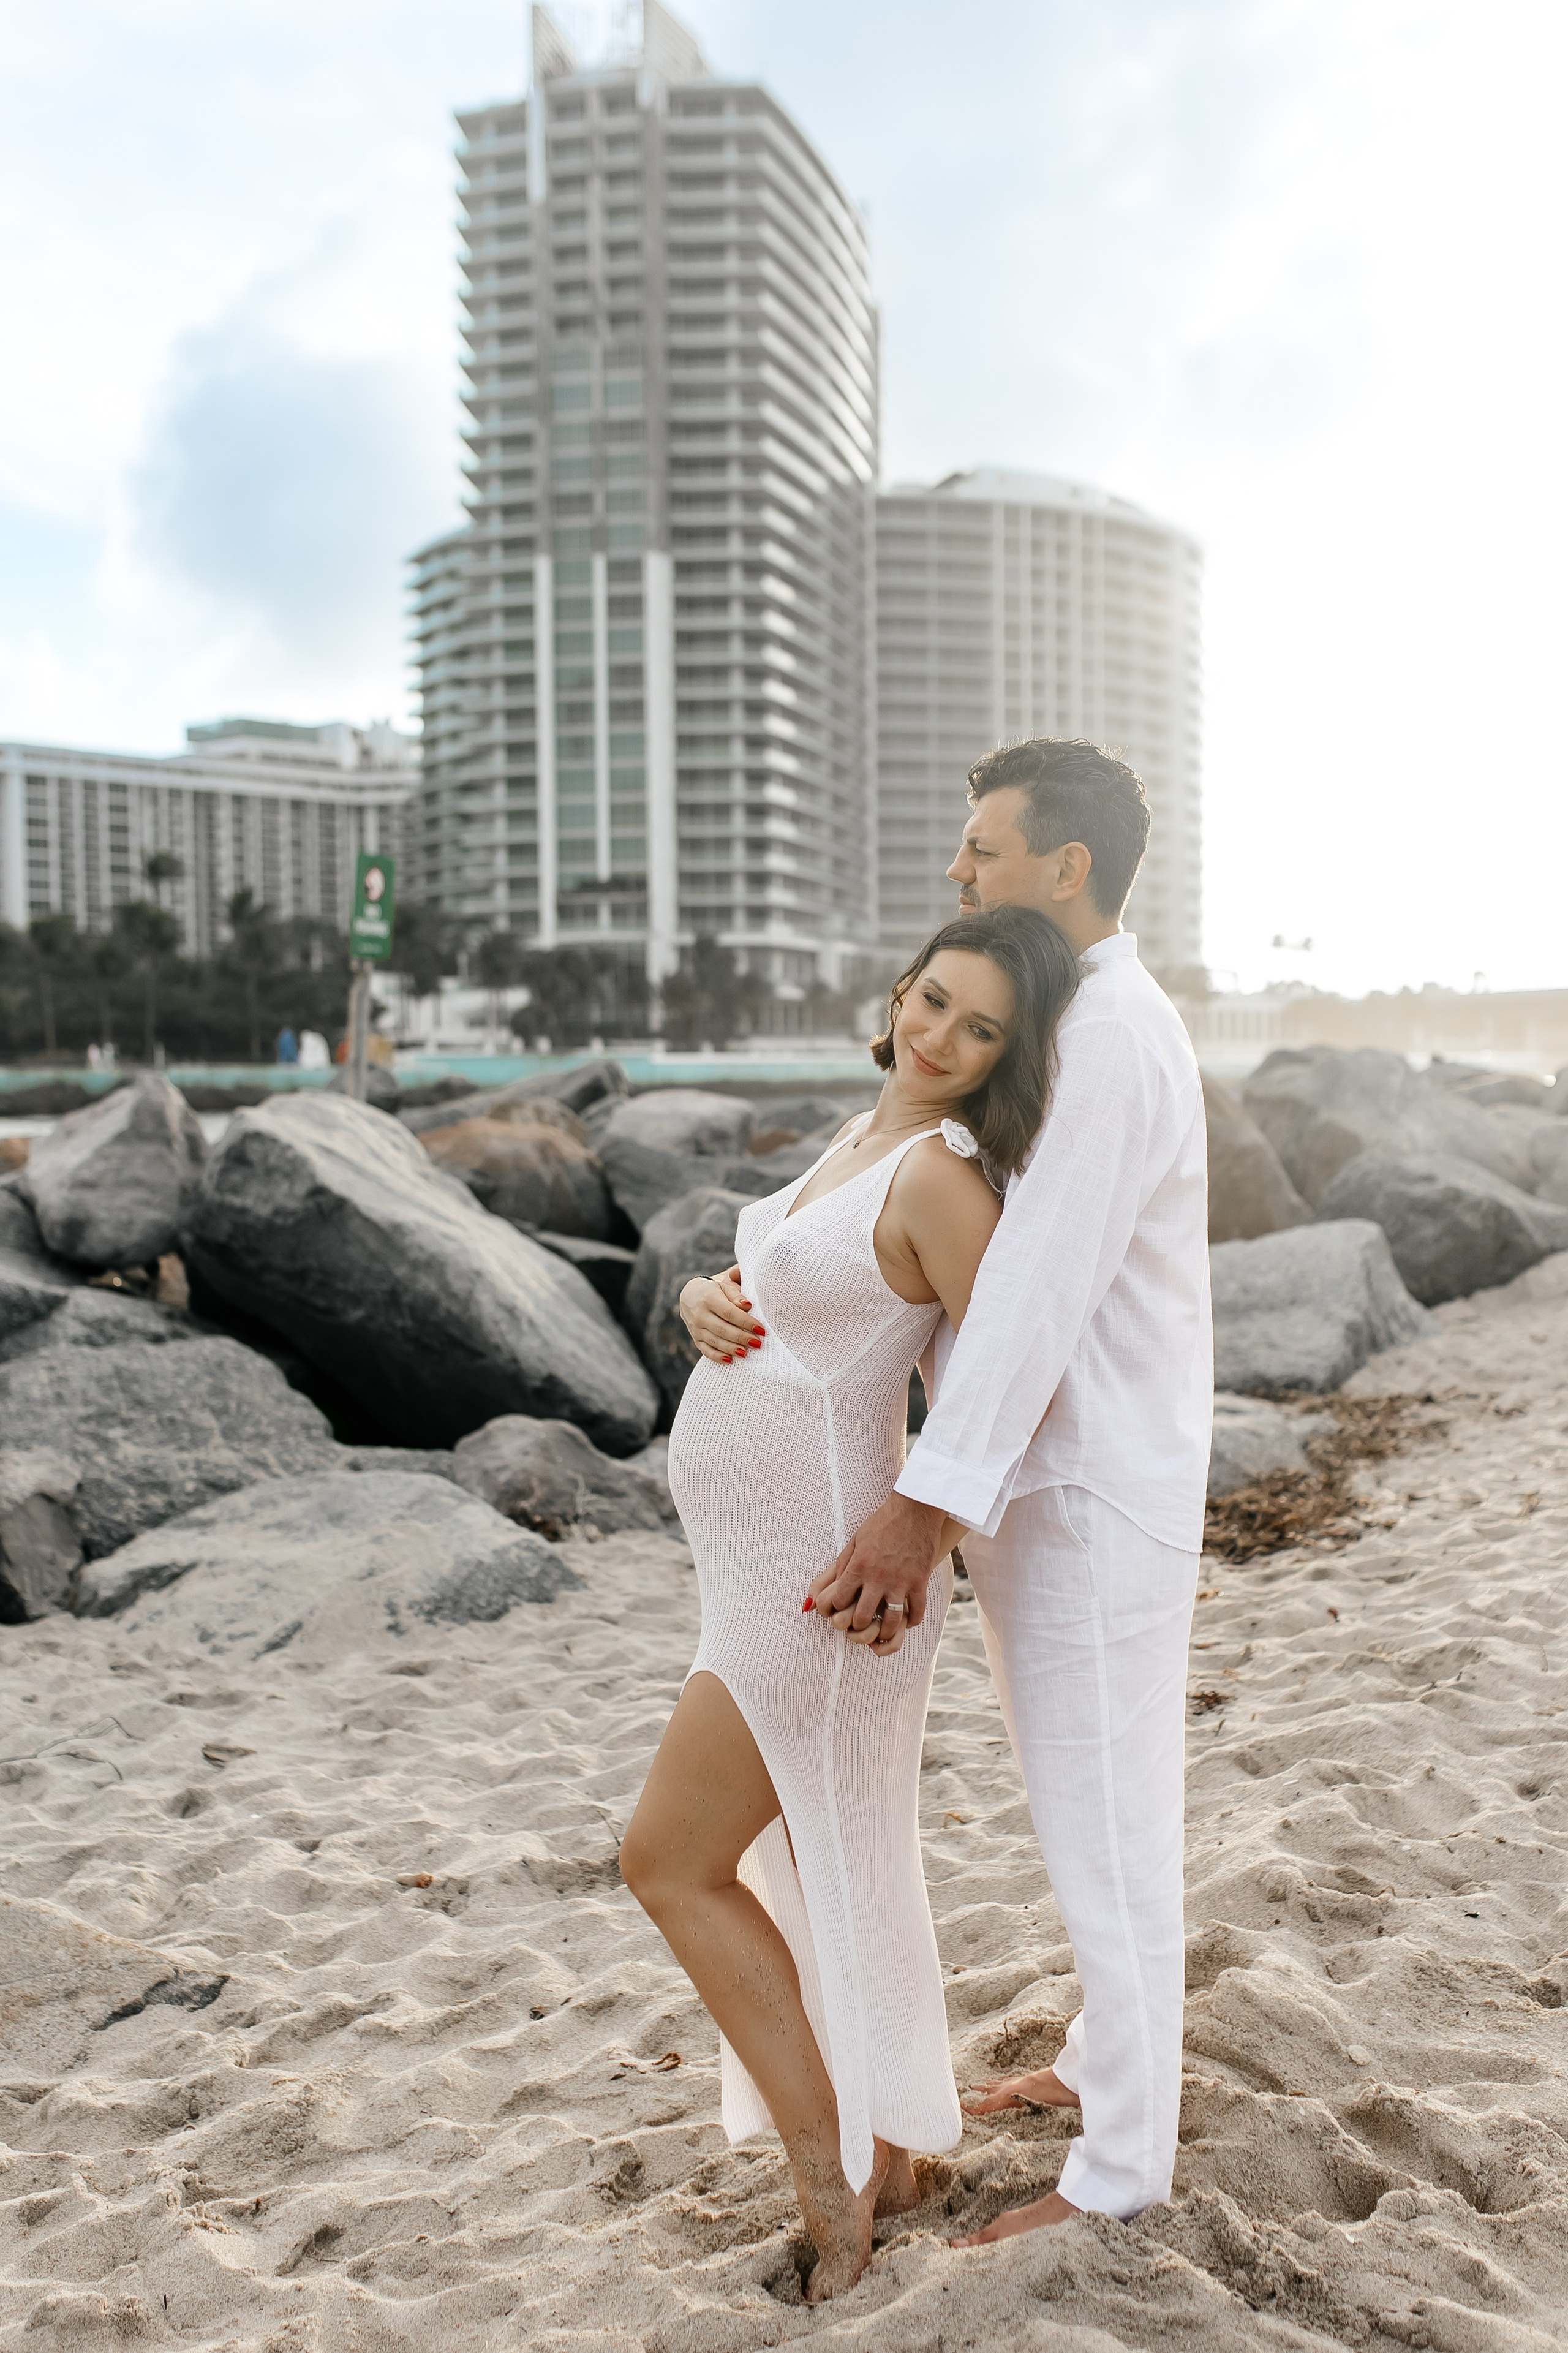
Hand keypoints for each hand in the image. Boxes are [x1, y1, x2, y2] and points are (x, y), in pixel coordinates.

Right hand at [678, 1266, 764, 1364]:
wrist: (690, 1297)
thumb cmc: (714, 1291)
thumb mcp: (725, 1287)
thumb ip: (736, 1295)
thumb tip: (748, 1306)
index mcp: (709, 1299)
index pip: (729, 1313)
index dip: (746, 1322)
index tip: (761, 1329)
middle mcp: (700, 1315)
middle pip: (722, 1329)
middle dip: (741, 1338)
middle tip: (757, 1343)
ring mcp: (696, 1329)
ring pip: (715, 1341)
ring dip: (732, 1348)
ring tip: (747, 1353)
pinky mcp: (696, 1339)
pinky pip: (706, 1350)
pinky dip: (717, 1356)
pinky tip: (730, 1360)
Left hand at [806, 1493, 952, 1656]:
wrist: (915, 1510)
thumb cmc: (882, 1522)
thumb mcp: (855, 1540)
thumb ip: (844, 1564)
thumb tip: (834, 1587)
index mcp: (859, 1566)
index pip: (840, 1600)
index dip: (836, 1608)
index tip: (839, 1609)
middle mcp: (878, 1577)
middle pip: (862, 1617)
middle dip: (857, 1625)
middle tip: (859, 1623)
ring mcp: (901, 1581)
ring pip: (891, 1621)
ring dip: (884, 1631)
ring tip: (881, 1630)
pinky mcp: (920, 1581)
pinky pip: (917, 1611)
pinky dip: (912, 1621)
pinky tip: (907, 1621)